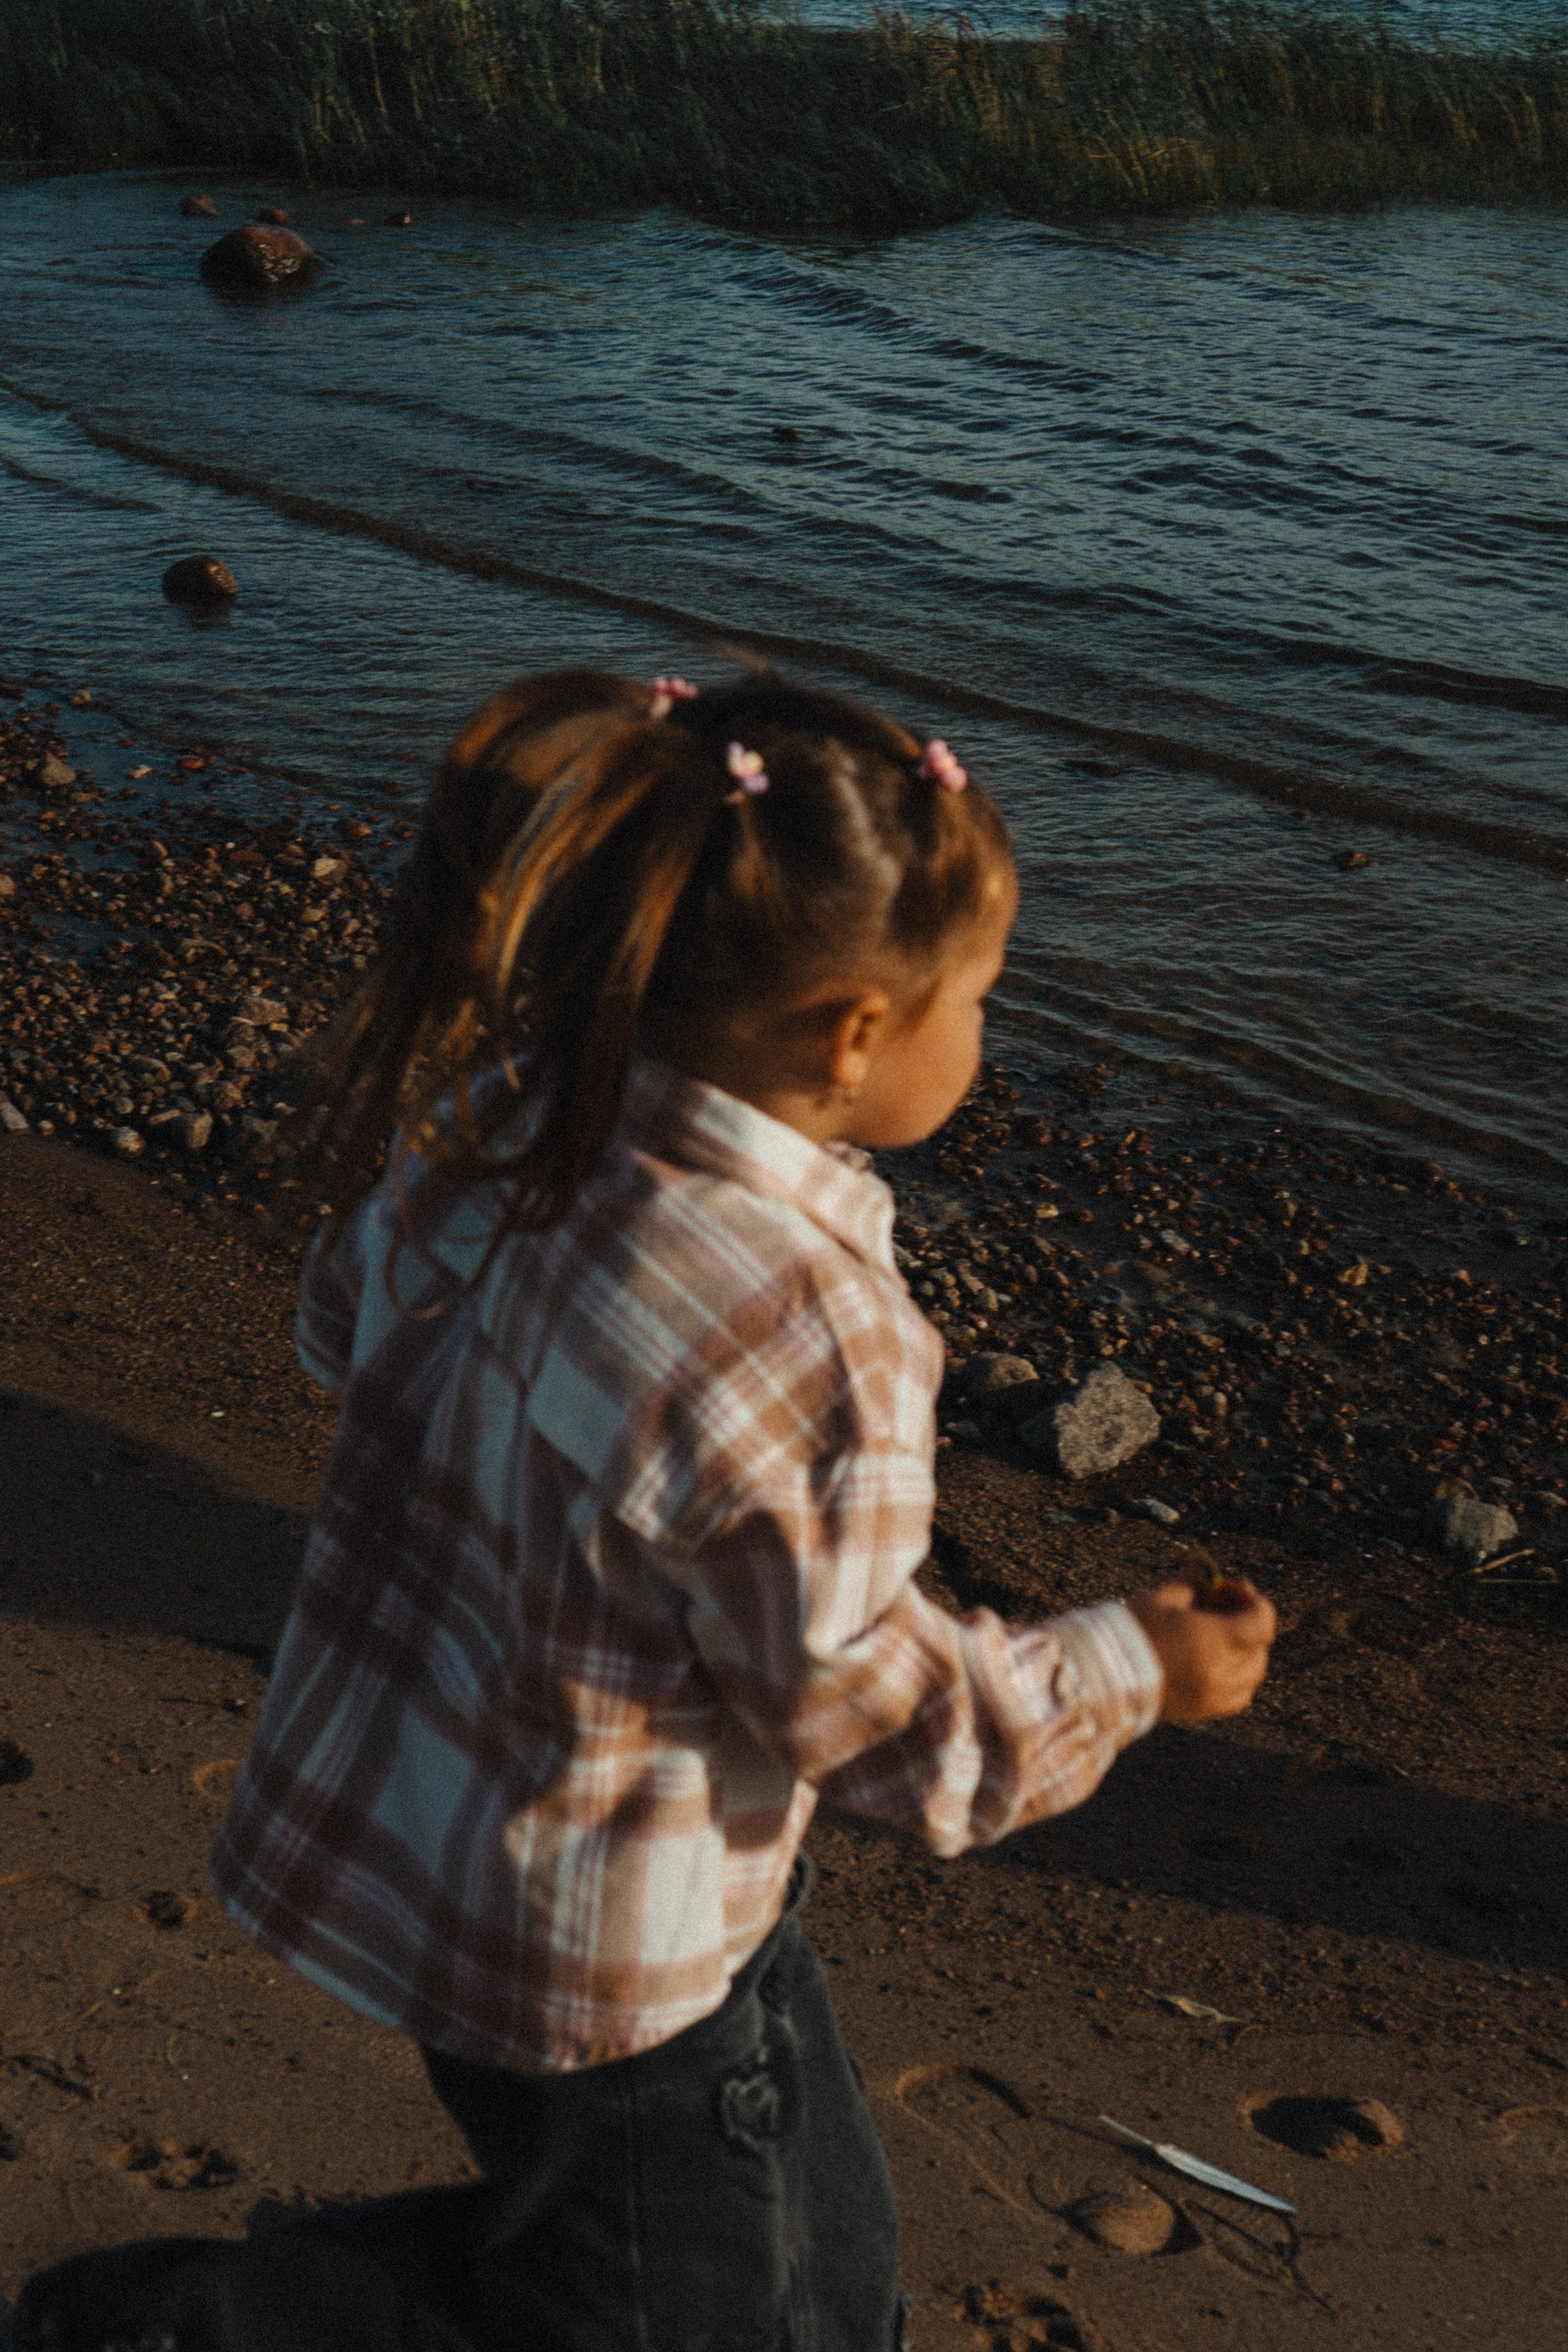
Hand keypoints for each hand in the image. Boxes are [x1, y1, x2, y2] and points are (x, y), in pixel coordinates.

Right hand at [1127, 1577, 1276, 1724]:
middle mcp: (1221, 1672)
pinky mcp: (1204, 1711)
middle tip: (1225, 1607)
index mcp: (1213, 1641)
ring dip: (1248, 1652)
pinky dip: (1239, 1678)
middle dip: (1250, 1623)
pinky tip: (1219, 1663)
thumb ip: (1192, 1584)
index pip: (1261, 1623)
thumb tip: (1205, 1571)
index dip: (1254, 1602)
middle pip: (1260, 1647)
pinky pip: (1240, 1695)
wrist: (1103, 1675)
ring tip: (1222, 1636)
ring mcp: (1215, 1696)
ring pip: (1254, 1673)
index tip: (1233, 1588)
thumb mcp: (1162, 1599)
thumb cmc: (1130, 1632)